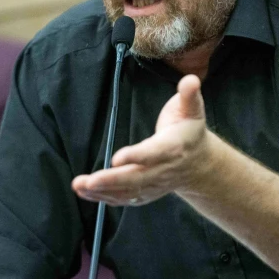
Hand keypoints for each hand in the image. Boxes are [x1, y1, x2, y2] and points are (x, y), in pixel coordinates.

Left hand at [72, 74, 213, 205]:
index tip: (116, 158)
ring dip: (103, 191)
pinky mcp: (144, 192)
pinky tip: (85, 192)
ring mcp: (153, 184)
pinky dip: (104, 198)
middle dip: (112, 180)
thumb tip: (190, 79)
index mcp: (172, 148)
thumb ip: (189, 95)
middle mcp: (162, 169)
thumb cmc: (189, 131)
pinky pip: (124, 198)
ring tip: (80, 186)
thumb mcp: (193, 110)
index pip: (152, 153)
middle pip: (136, 178)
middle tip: (90, 181)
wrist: (198, 164)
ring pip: (127, 191)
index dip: (136, 156)